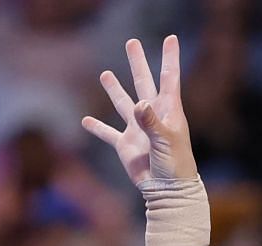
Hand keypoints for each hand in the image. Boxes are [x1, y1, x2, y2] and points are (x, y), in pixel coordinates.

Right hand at [82, 35, 197, 188]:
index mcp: (168, 111)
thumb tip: (138, 104)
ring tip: (106, 74)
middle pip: (143, 83)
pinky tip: (85, 121)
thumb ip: (151, 122)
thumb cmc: (175, 165)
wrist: (168, 191)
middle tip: (131, 42)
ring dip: (115, 89)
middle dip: (137, 63)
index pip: (169, 78)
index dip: (170, 58)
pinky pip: (108, 133)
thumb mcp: (166, 141)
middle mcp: (152, 116)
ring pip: (123, 103)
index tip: (171, 39)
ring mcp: (138, 130)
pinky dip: (97, 127)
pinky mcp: (126, 145)